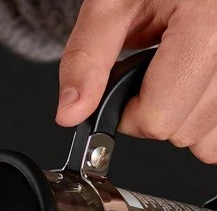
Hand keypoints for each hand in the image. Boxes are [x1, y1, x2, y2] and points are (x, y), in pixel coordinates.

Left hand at [56, 0, 216, 161]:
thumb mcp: (112, 3)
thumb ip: (87, 57)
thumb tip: (72, 112)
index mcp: (207, 17)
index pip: (160, 115)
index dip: (128, 114)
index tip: (123, 90)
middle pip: (184, 128)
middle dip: (154, 114)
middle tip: (149, 74)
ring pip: (209, 133)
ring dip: (182, 114)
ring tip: (174, 72)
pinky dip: (204, 113)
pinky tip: (192, 84)